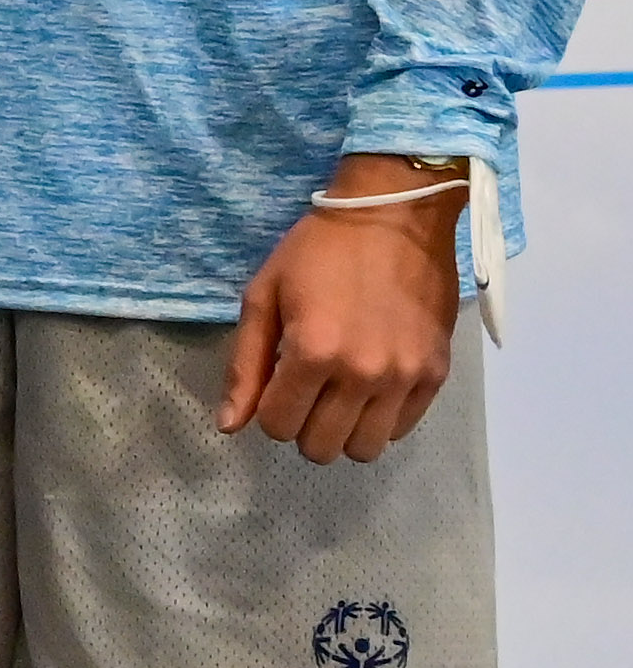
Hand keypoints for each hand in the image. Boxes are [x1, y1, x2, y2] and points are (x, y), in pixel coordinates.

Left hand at [218, 156, 466, 461]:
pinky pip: (403, 430)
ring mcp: (405, 378)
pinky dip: (380, 419)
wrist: (395, 218)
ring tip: (338, 395)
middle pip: (322, 448)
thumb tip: (229, 426)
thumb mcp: (264, 296)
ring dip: (343, 431)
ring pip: (365, 449)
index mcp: (313, 353)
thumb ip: (244, 365)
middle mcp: (363, 375)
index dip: (268, 411)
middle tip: (304, 392)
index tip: (274, 384)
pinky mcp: (437, 375)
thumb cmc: (317, 251)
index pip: (278, 425)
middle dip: (302, 427)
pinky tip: (370, 386)